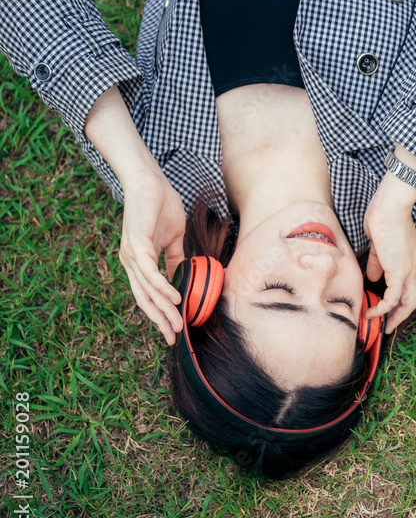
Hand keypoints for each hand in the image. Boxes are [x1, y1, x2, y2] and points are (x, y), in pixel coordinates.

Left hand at [120, 171, 185, 344]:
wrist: (149, 181)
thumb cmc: (160, 205)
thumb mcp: (173, 238)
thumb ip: (176, 257)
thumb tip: (182, 275)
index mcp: (138, 261)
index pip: (147, 294)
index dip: (160, 313)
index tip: (172, 329)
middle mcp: (131, 261)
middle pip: (144, 299)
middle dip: (160, 320)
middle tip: (173, 337)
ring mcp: (132, 254)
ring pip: (148, 290)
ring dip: (164, 309)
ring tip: (177, 323)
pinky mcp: (137, 244)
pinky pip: (150, 272)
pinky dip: (162, 287)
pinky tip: (175, 298)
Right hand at [363, 172, 415, 333]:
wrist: (390, 207)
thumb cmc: (384, 218)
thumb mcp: (380, 245)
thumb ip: (378, 262)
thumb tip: (373, 277)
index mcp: (414, 261)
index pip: (411, 287)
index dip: (400, 301)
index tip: (387, 310)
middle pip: (413, 300)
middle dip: (400, 316)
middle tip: (387, 326)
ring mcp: (410, 271)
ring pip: (406, 303)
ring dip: (392, 317)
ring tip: (379, 325)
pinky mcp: (399, 273)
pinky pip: (392, 298)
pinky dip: (382, 308)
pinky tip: (371, 313)